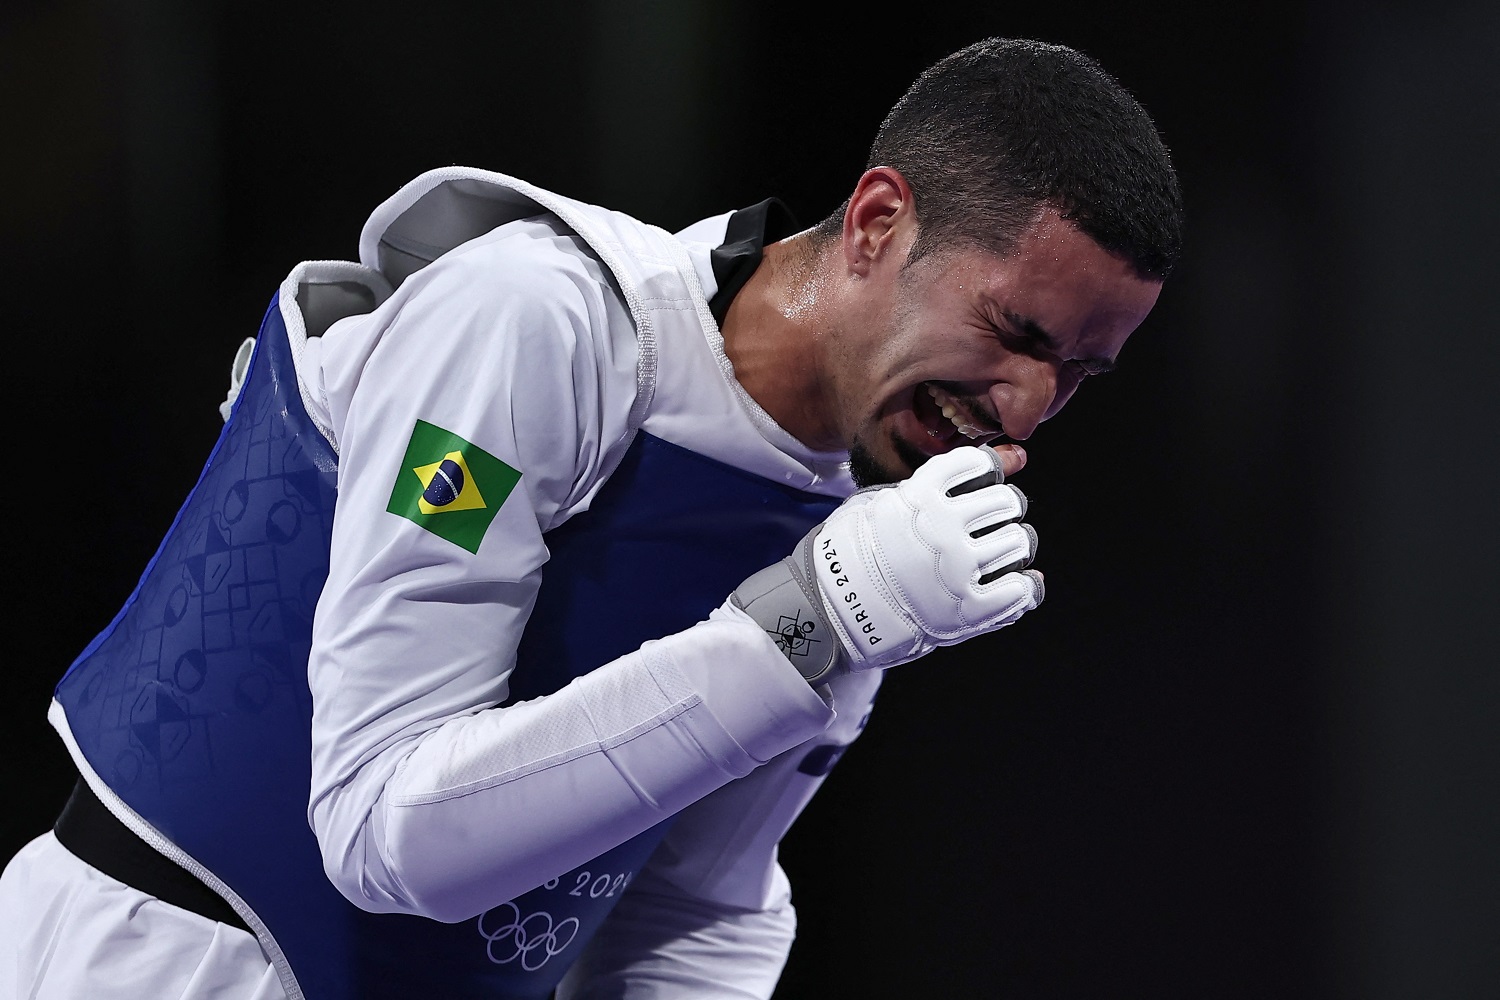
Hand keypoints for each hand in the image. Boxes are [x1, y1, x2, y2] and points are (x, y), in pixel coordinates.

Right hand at [731, 445, 1042, 682]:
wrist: (827, 612)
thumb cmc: (852, 551)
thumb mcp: (879, 501)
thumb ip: (935, 482)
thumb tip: (1015, 457)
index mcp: (919, 496)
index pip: (979, 464)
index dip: (988, 468)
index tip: (983, 480)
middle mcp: (942, 528)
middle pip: (1007, 500)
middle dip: (1003, 508)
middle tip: (990, 523)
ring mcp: (956, 570)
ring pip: (1019, 542)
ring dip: (1014, 546)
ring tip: (995, 556)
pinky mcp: (966, 612)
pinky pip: (1020, 591)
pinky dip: (1023, 587)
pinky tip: (1013, 585)